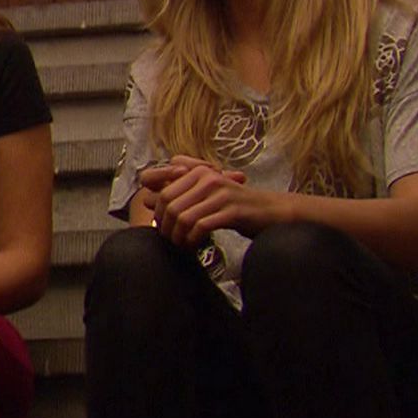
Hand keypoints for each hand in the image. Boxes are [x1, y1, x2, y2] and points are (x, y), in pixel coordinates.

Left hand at [142, 155, 270, 246]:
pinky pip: (200, 226)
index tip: (162, 226)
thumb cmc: (235, 206)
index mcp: (199, 172)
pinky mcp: (233, 211)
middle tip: (171, 239)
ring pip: (182, 216)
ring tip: (182, 244)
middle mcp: (208, 178)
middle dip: (165, 226)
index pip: (162, 190)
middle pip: (169, 204)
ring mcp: (221, 194)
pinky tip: (194, 245)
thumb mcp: (206, 193)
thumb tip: (145, 195)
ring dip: (178, 236)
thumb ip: (179, 190)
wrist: (272, 212)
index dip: (156, 211)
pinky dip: (192, 239)